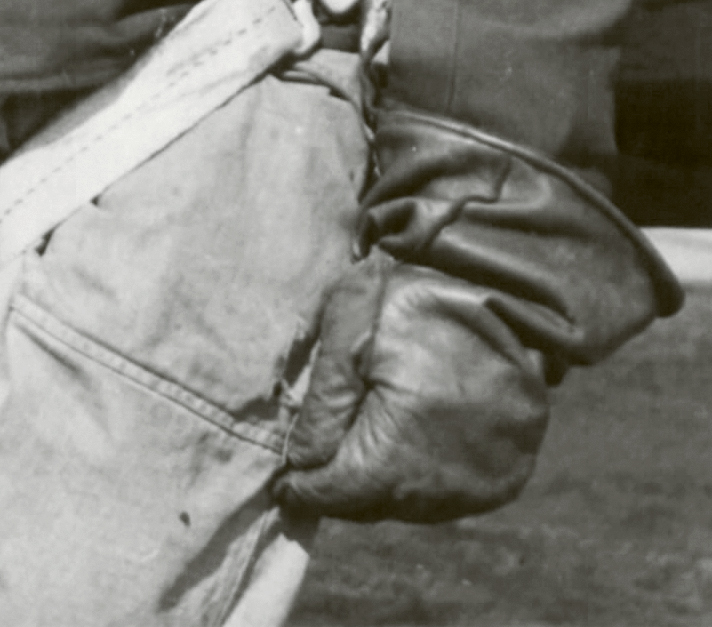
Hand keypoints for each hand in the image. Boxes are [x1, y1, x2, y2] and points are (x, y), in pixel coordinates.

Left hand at [278, 255, 548, 521]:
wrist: (510, 289)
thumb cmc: (416, 301)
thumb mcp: (350, 333)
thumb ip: (323, 403)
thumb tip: (302, 460)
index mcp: (403, 451)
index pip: (338, 492)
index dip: (305, 485)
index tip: (282, 481)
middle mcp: (449, 483)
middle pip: (374, 504)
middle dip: (340, 482)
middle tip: (314, 458)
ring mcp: (486, 483)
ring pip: (412, 504)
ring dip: (381, 482)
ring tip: (356, 444)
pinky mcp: (509, 475)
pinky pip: (451, 494)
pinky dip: (421, 476)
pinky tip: (404, 442)